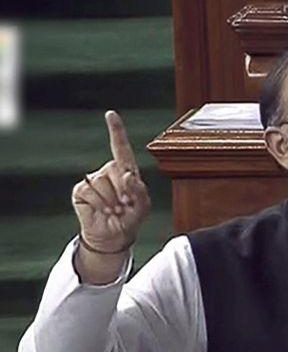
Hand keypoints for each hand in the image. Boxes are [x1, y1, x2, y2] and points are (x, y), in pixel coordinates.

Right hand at [71, 111, 150, 253]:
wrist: (114, 237)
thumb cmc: (130, 219)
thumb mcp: (142, 207)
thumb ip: (139, 191)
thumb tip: (127, 175)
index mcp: (127, 172)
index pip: (121, 148)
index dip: (116, 131)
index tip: (110, 115)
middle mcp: (109, 172)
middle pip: (115, 169)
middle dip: (123, 190)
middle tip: (125, 205)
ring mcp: (94, 180)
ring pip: (102, 182)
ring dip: (111, 200)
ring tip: (115, 210)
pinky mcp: (81, 190)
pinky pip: (89, 190)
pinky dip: (99, 203)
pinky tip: (104, 211)